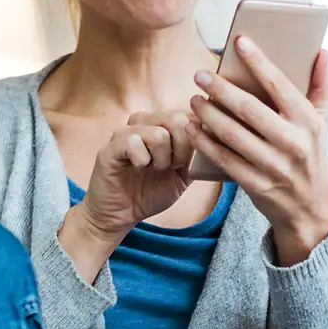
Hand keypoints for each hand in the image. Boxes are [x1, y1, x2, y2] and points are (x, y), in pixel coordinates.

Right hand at [70, 112, 194, 248]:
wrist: (119, 216)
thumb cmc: (149, 193)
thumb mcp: (183, 175)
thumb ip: (198, 156)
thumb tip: (218, 138)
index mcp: (162, 124)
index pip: (189, 113)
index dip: (196, 136)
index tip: (188, 160)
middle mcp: (143, 122)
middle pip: (176, 118)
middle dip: (182, 148)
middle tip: (173, 166)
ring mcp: (124, 132)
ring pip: (158, 134)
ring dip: (162, 159)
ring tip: (153, 169)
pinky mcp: (110, 147)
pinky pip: (133, 142)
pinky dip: (142, 161)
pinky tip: (137, 168)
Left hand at [184, 38, 327, 264]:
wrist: (310, 209)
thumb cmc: (312, 156)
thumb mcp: (323, 123)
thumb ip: (321, 86)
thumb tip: (321, 51)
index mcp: (309, 121)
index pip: (280, 84)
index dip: (258, 61)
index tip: (239, 41)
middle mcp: (293, 142)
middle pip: (250, 109)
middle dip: (221, 89)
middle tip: (199, 75)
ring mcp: (274, 166)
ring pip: (233, 134)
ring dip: (208, 115)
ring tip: (193, 99)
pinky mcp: (256, 185)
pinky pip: (224, 159)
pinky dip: (205, 143)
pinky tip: (191, 128)